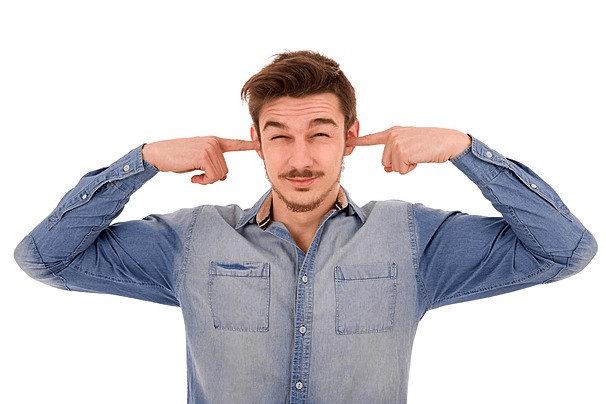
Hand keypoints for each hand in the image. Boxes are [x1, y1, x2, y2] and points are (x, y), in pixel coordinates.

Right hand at [142, 136, 258, 184]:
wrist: (159, 154)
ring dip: (206, 180)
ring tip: (194, 174)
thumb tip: (224, 177)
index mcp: (215, 141)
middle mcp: (215, 142)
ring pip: (219, 175)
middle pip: (225, 170)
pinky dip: (203, 182)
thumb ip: (213, 165)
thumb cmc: (178, 158)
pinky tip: (193, 178)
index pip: (236, 144)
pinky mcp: (204, 155)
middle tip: (197, 174)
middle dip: (212, 177)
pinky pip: (212, 177)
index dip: (250, 145)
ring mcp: (210, 148)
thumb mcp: (198, 161)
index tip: (262, 144)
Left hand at [347, 126, 470, 174]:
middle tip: (414, 155)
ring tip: (418, 156)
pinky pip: (400, 170)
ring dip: (405, 167)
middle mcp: (392, 136)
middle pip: (384, 162)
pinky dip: (410, 169)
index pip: (372, 138)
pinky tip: (419, 158)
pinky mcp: (402, 151)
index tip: (347, 142)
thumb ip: (395, 155)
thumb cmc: (430, 145)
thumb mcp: (410, 147)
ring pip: (392, 168)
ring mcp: (396, 143)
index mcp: (393, 132)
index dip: (358, 142)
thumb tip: (386, 169)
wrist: (447, 141)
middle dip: (399, 164)